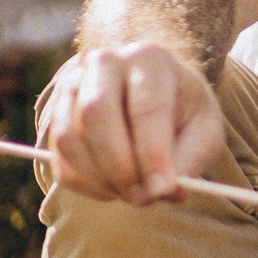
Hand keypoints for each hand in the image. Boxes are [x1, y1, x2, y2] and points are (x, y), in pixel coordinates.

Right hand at [38, 43, 227, 205]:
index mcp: (150, 59)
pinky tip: (113, 188)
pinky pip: (58, 157)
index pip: (146, 106)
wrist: (154, 94)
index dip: (153, 152)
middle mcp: (105, 63)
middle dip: (120, 166)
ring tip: (133, 194)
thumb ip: (190, 159)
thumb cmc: (183, 113)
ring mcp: (72, 86)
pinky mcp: (55, 113)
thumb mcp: (203, 131)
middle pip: (96, 114)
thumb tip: (167, 191)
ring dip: (101, 179)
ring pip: (70, 138)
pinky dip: (84, 183)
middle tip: (142, 198)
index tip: (163, 188)